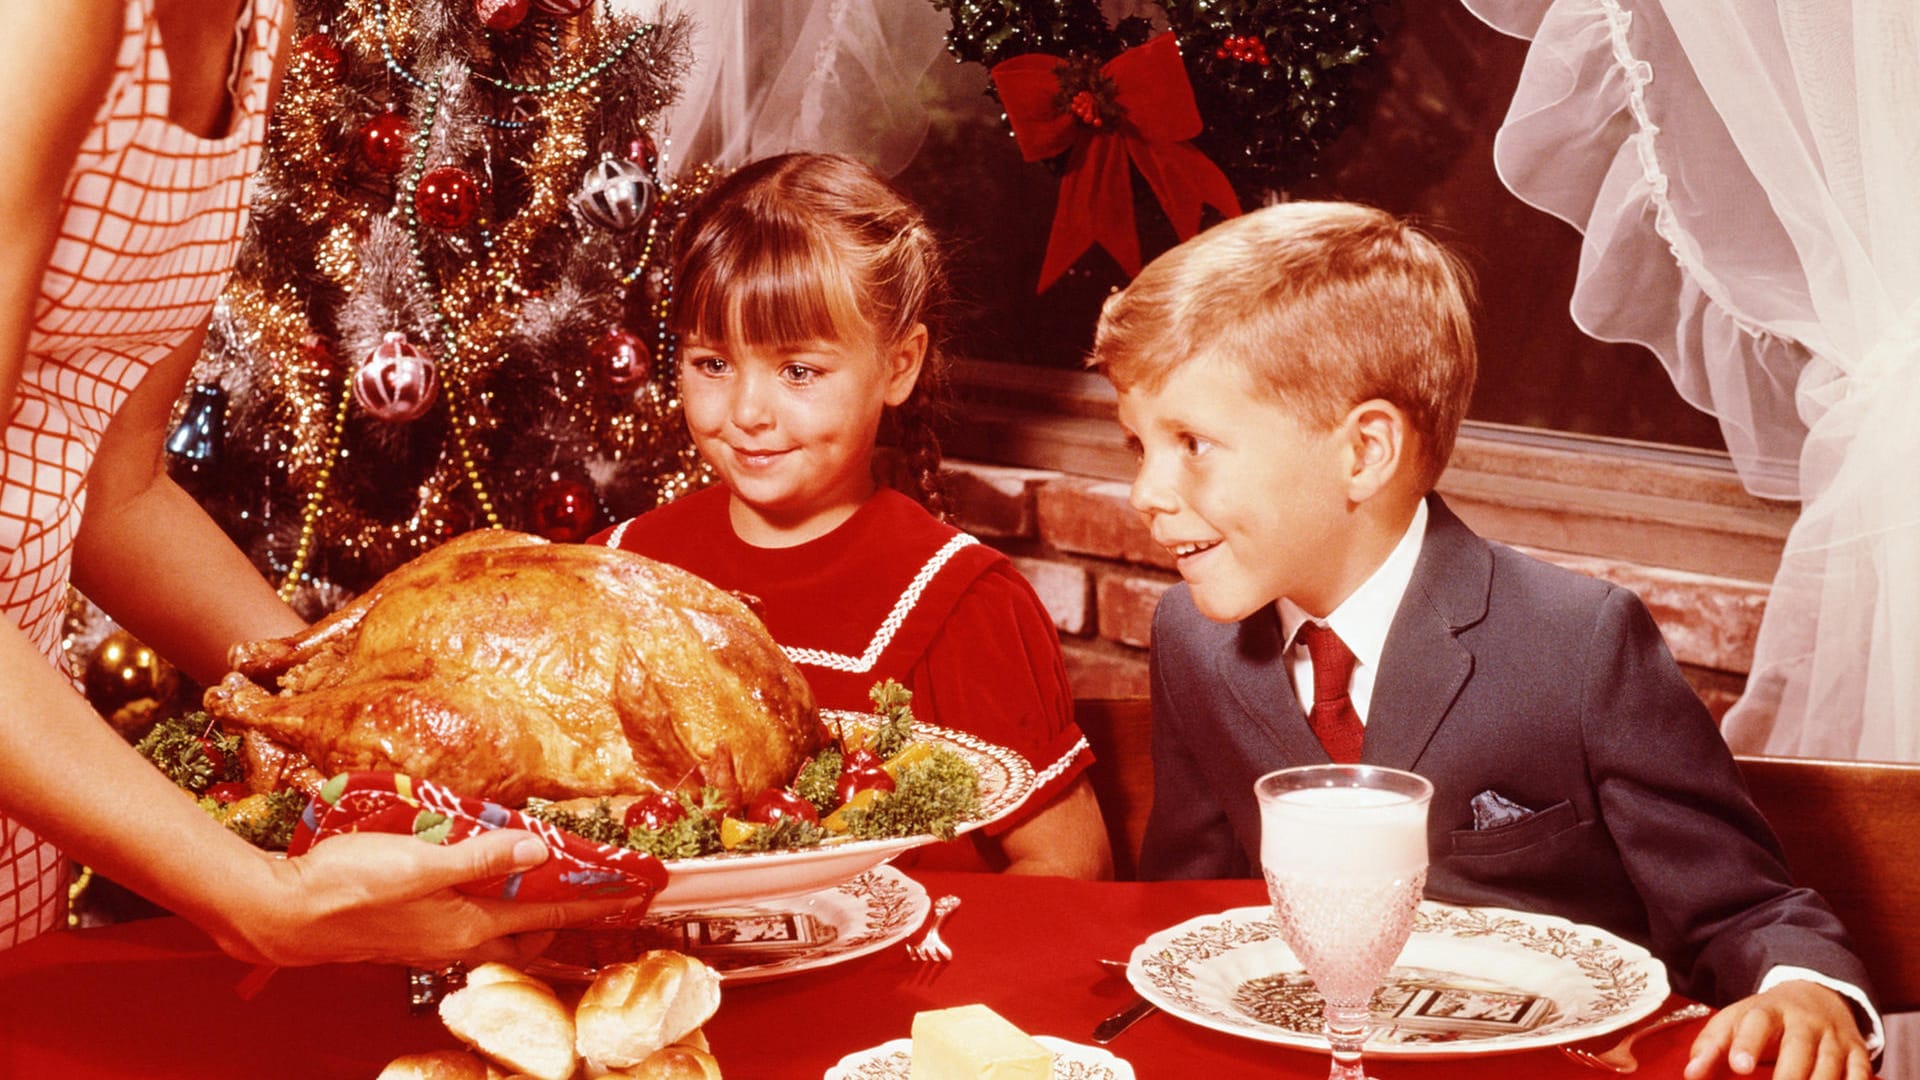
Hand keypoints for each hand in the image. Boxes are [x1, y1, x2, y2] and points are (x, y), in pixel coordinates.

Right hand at [209, 828, 653, 967]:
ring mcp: (427, 938)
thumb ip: (478, 857)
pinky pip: (461, 920)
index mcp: (466, 927)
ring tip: (535, 880)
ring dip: (517, 908)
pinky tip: (472, 882)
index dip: (588, 900)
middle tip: (585, 888)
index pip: (544, 911)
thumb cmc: (346, 887)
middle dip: (557, 913)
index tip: (626, 893)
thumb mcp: (420, 863)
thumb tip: (534, 848)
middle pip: (523, 930)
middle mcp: (453, 940)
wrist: (280, 912)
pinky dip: (480, 903)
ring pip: (491, 928)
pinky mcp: (404, 928)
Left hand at [1684, 980, 1870, 1079]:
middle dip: (1788, 1075)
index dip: (1748, 1043)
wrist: (1816, 994)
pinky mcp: (1857, 1053)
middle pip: (1799, 1048)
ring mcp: (1834, 1037)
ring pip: (1830, 1066)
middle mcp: (1805, 1022)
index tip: (1739, 1066)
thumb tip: (1691, 1074)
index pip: (1758, 1023)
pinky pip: (1860, 1074)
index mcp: (1768, 1010)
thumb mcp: (1736, 1020)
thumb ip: (1712, 1045)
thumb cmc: (1766, 1017)